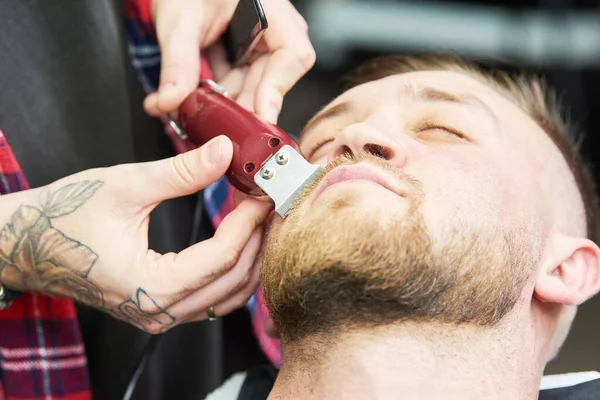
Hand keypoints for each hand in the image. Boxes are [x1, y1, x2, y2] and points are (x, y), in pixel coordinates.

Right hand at [0, 136, 272, 333]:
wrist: (26, 243)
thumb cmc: (64, 215)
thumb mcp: (126, 186)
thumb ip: (182, 172)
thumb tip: (226, 151)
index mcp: (151, 288)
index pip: (223, 257)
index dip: (250, 222)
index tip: (264, 192)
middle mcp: (160, 313)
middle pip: (235, 281)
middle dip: (259, 239)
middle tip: (270, 202)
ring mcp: (160, 316)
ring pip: (229, 295)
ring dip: (250, 256)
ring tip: (258, 217)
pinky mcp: (159, 308)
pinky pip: (212, 296)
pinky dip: (232, 268)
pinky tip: (237, 236)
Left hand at [144, 0, 315, 123]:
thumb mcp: (180, 21)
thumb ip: (178, 63)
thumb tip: (171, 101)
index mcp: (272, 11)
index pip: (292, 56)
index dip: (277, 88)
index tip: (262, 115)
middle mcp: (275, 30)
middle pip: (271, 79)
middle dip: (241, 104)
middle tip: (217, 126)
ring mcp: (263, 44)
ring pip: (253, 86)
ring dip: (225, 101)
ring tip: (195, 110)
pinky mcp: (249, 55)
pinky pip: (240, 82)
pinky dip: (220, 92)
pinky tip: (197, 98)